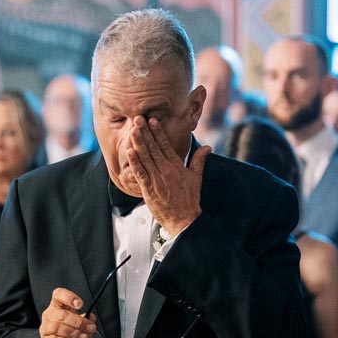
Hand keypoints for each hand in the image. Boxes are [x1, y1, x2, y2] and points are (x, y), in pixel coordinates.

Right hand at [40, 287, 95, 337]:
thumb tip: (91, 318)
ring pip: (58, 328)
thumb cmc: (69, 331)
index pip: (59, 294)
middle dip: (79, 322)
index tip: (80, 304)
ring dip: (74, 333)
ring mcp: (45, 328)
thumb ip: (86, 318)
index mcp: (57, 305)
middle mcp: (49, 315)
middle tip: (90, 328)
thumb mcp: (78, 322)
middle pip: (61, 315)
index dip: (69, 297)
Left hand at [123, 116, 207, 236]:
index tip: (152, 120)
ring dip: (138, 143)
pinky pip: (140, 174)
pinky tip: (129, 152)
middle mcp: (166, 170)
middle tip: (138, 118)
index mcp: (176, 166)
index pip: (165, 145)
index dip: (158, 132)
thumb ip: (199, 160)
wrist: (184, 219)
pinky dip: (135, 163)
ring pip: (146, 158)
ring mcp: (157, 179)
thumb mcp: (196, 177)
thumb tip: (208, 147)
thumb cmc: (189, 198)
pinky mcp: (149, 190)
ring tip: (133, 129)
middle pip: (154, 148)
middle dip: (145, 132)